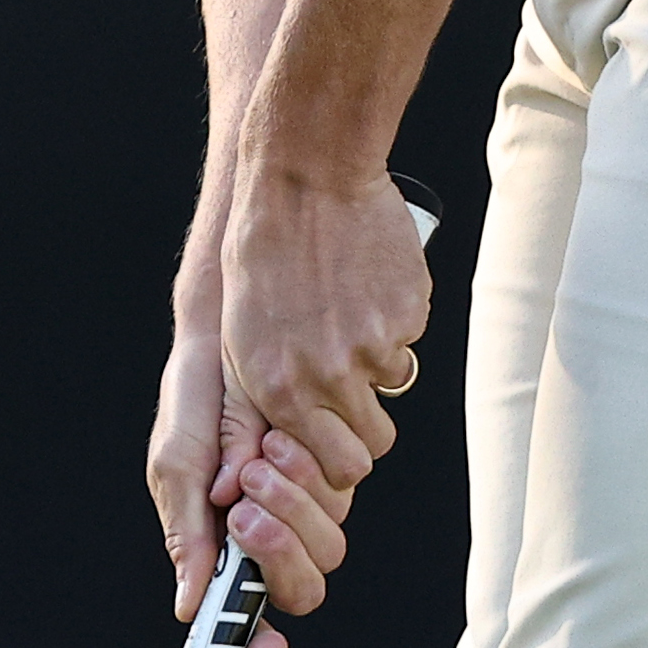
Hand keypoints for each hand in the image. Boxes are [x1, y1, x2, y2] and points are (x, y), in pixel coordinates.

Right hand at [146, 328, 360, 647]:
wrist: (231, 331)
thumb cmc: (193, 402)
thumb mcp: (179, 466)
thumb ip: (188, 535)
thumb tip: (189, 609)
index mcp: (227, 548)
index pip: (252, 614)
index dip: (259, 640)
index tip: (267, 645)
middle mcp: (273, 534)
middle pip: (303, 587)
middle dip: (278, 555)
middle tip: (245, 511)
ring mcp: (309, 504)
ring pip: (329, 543)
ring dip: (294, 508)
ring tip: (258, 460)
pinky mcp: (337, 468)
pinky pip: (344, 492)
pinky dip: (310, 473)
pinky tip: (279, 436)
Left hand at [218, 162, 432, 479]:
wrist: (305, 180)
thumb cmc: (260, 254)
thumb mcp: (239, 336)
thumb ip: (265, 400)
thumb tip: (281, 451)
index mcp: (281, 389)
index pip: (337, 467)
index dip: (340, 456)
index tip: (334, 437)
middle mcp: (331, 376)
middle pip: (373, 442)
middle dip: (364, 426)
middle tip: (350, 389)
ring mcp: (375, 345)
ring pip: (392, 384)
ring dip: (375, 363)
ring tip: (346, 315)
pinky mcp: (408, 313)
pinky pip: (408, 337)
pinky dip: (391, 320)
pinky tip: (363, 285)